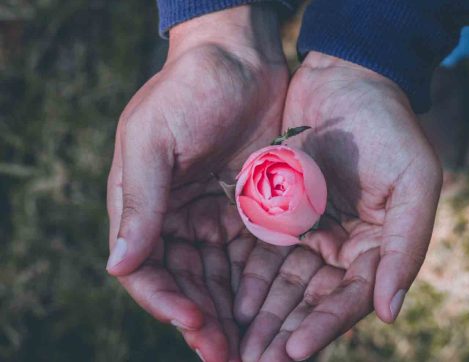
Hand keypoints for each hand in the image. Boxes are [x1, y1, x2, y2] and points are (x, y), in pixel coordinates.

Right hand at [106, 5, 287, 360]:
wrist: (239, 57)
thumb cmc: (188, 90)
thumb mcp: (154, 140)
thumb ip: (139, 202)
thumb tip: (118, 266)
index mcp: (143, 205)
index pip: (147, 269)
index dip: (167, 300)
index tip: (196, 322)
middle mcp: (176, 218)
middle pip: (185, 284)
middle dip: (204, 321)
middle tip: (230, 357)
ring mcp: (212, 216)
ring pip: (218, 279)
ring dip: (231, 315)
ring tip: (254, 349)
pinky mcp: (248, 210)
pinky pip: (248, 257)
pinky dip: (255, 286)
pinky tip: (271, 311)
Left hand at [236, 51, 442, 360]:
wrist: (345, 79)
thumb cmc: (388, 127)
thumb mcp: (414, 182)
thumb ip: (407, 247)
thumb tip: (389, 313)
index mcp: (378, 247)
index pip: (349, 299)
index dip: (323, 327)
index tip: (291, 352)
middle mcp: (342, 247)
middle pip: (310, 302)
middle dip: (282, 334)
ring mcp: (308, 232)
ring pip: (281, 286)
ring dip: (259, 317)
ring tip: (232, 345)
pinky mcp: (277, 213)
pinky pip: (258, 254)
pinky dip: (244, 281)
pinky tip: (225, 303)